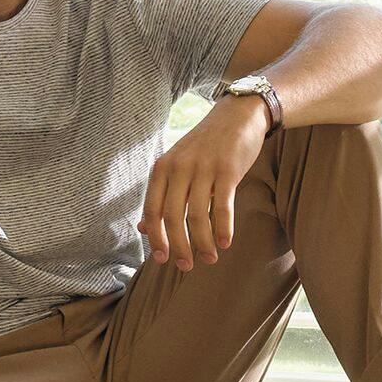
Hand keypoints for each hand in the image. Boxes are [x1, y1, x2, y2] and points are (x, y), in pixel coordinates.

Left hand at [139, 94, 269, 271]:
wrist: (238, 115)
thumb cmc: (206, 146)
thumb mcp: (178, 165)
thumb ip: (162, 195)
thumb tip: (143, 229)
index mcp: (162, 168)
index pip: (152, 211)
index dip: (156, 239)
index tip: (162, 260)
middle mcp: (179, 168)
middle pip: (172, 217)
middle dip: (178, 247)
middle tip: (186, 266)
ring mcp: (203, 168)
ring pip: (197, 216)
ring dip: (203, 243)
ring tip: (210, 258)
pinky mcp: (228, 170)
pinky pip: (222, 207)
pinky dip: (223, 229)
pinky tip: (226, 242)